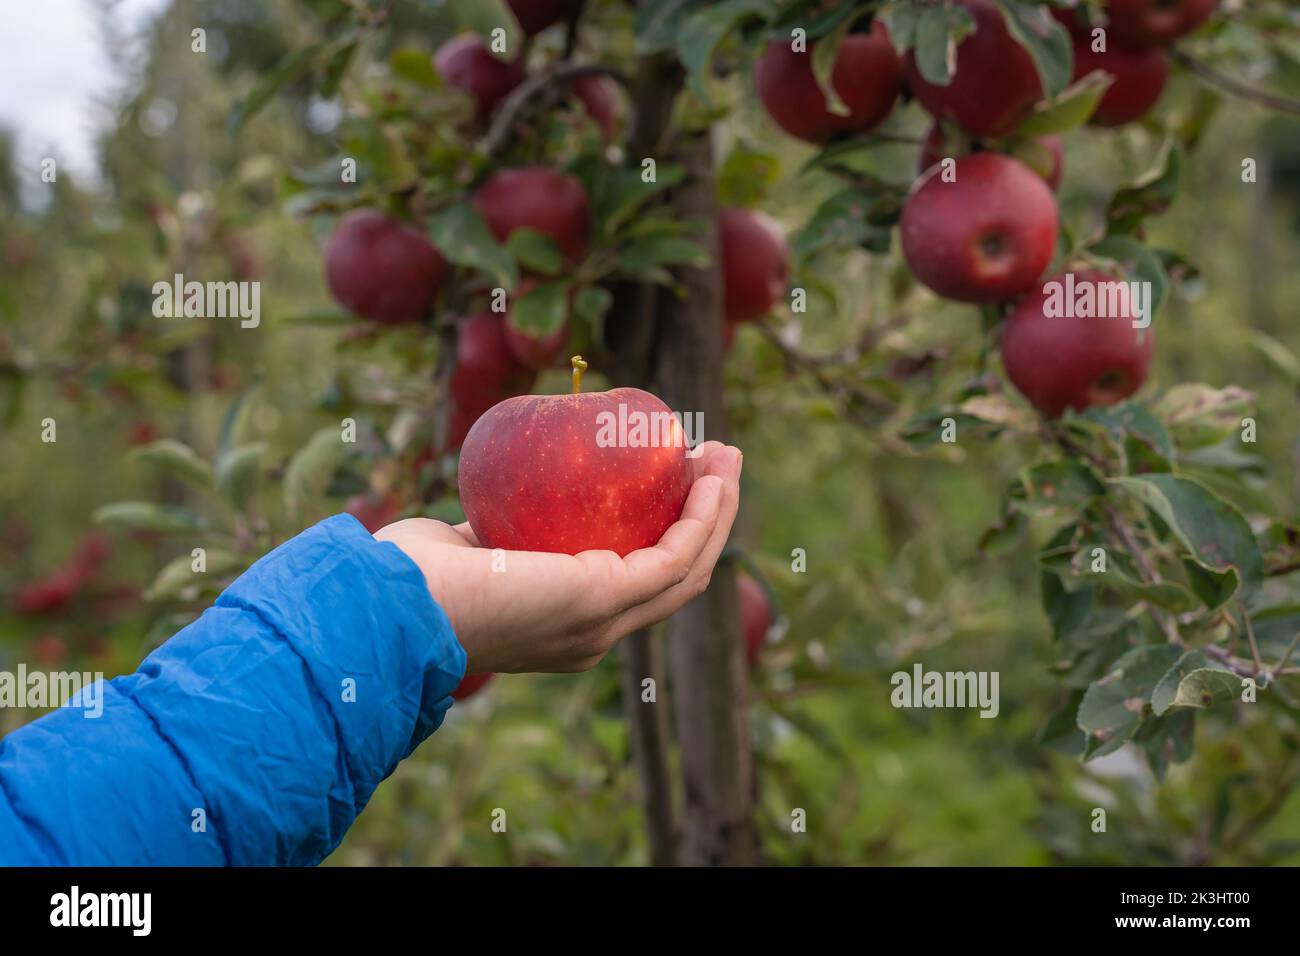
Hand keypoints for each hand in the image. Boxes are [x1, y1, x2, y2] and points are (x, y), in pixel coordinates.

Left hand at [375, 442, 741, 672]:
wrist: (398, 605)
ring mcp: (604, 623)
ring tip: (726, 459)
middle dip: (705, 518)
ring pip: (688, 568)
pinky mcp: (606, 599)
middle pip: (675, 576)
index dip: (669, 535)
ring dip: (716, 511)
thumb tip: (506, 497)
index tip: (677, 480)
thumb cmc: (413, 577)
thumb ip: (499, 529)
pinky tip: (709, 479)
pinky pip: (675, 555)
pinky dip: (702, 516)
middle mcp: (595, 634)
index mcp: (568, 626)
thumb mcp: (473, 547)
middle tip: (715, 462)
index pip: (636, 583)